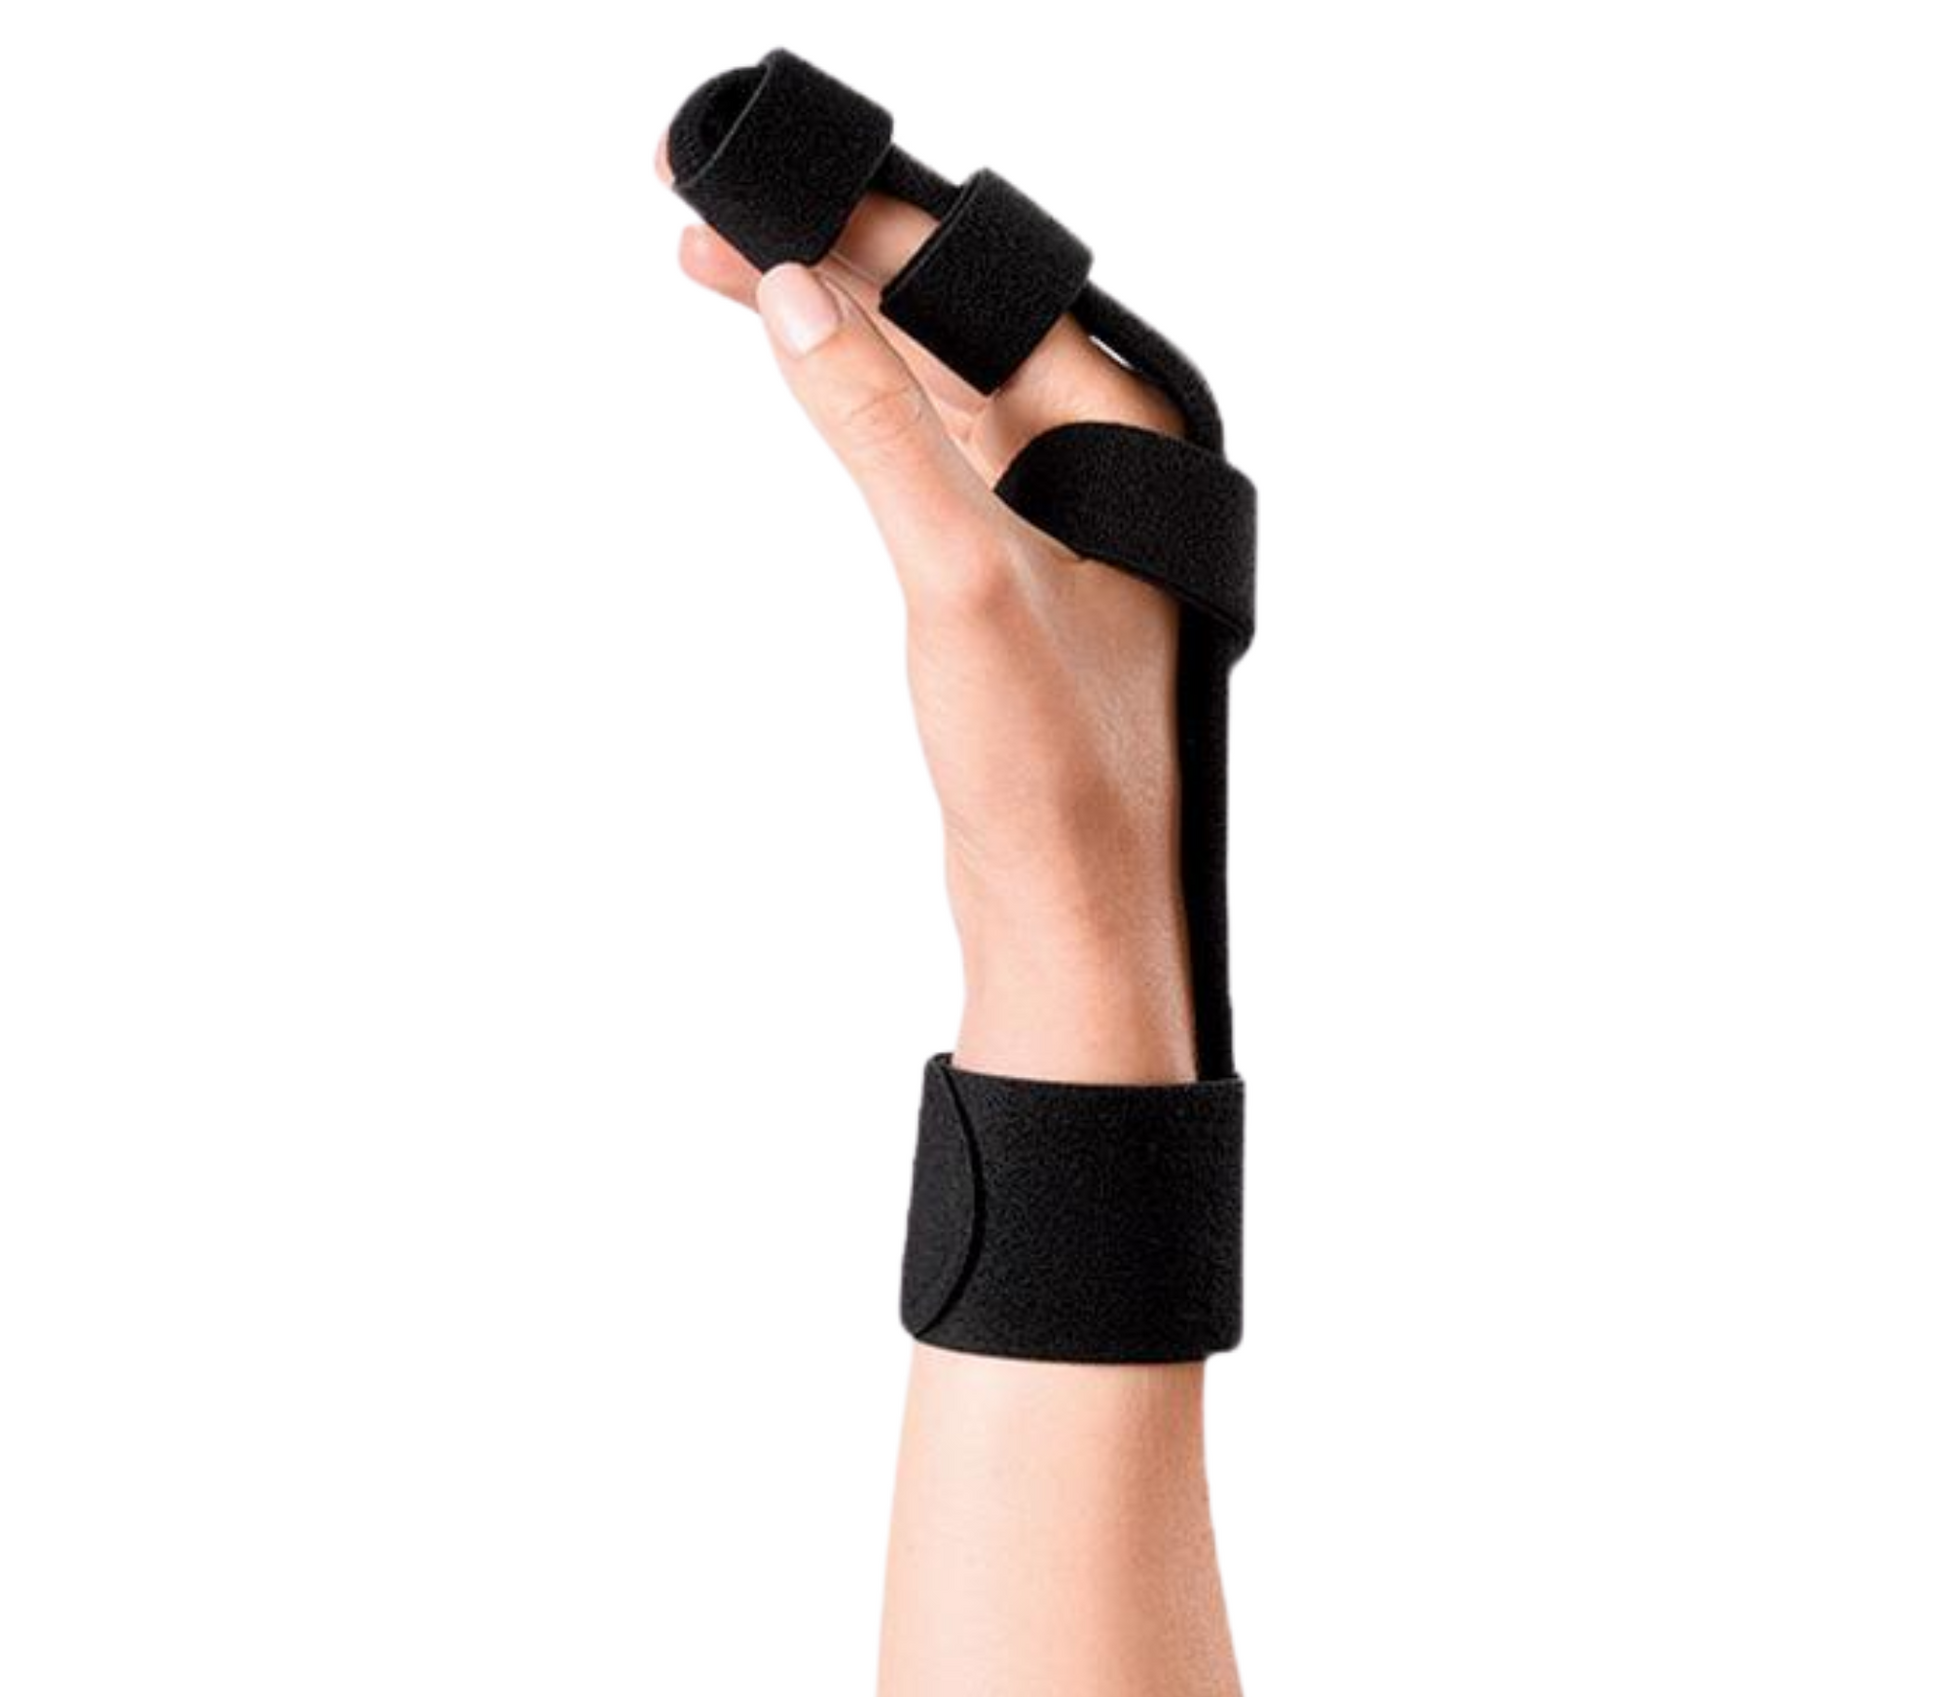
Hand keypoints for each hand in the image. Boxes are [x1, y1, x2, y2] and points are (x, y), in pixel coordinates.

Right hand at [659, 139, 1194, 1083]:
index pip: (977, 285)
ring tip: (732, 280)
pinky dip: (864, 416)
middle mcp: (1102, 461)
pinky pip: (928, 456)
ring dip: (840, 337)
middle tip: (712, 230)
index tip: (755, 199)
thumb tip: (799, 299)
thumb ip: (880, 430)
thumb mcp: (961, 577)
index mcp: (1123, 433)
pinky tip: (814, 382)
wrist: (1067, 914)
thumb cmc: (1056, 769)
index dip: (861, 231)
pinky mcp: (1011, 574)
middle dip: (835, 270)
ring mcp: (1056, 517)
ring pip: (932, 384)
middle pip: (950, 320)